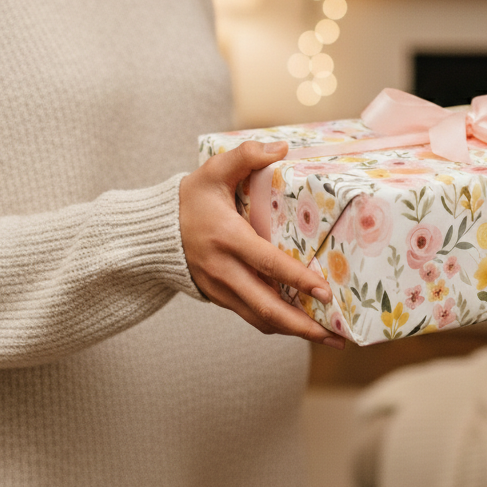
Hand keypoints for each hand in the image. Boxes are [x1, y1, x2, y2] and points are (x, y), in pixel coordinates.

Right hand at [179, 141, 347, 347]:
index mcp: (227, 238)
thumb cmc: (189, 198)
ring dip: (294, 332)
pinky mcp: (220, 297)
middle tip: (335, 335)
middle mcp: (224, 270)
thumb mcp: (213, 170)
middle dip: (302, 325)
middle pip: (266, 306)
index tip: (324, 291)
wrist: (151, 233)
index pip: (267, 264)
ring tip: (329, 338)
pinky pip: (252, 316)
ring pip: (260, 318)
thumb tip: (281, 147)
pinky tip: (303, 327)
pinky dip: (278, 324)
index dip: (296, 279)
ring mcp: (221, 288)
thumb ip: (245, 156)